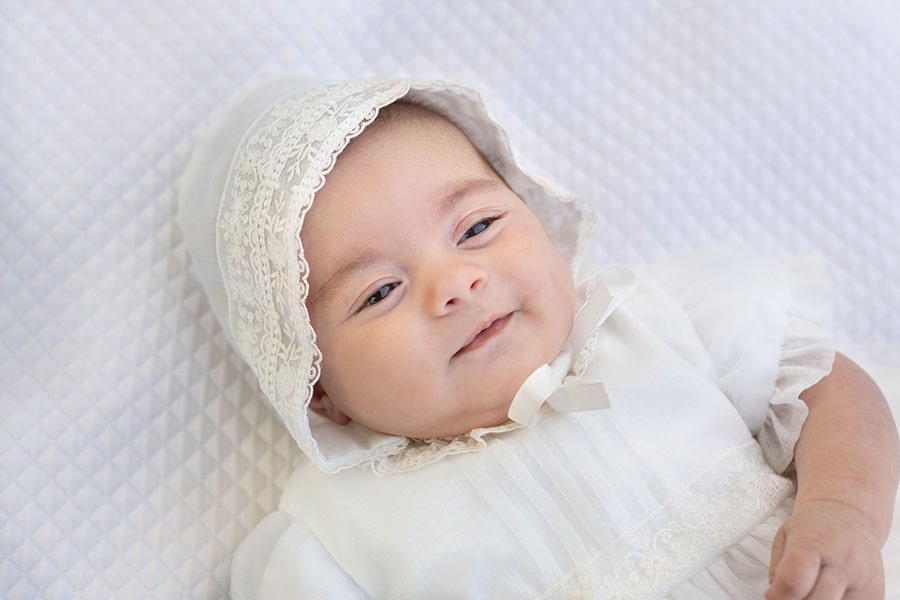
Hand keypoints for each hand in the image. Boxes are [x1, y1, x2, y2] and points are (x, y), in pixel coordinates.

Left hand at [766, 499, 884, 598]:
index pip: (793, 581)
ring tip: (810, 591)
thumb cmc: (814, 528)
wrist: (851, 517)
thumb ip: (777, 569)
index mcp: (814, 543)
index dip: (778, 595)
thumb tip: (776, 597)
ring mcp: (863, 580)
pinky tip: (828, 593)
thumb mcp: (785, 536)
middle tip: (790, 595)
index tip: (772, 596)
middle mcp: (842, 562)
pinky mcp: (875, 595)